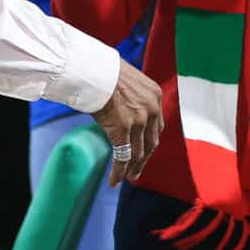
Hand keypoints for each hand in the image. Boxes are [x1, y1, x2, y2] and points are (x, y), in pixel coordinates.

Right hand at [92, 60, 163, 185]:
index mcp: (155, 95)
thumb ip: (131, 94)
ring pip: (139, 152)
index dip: (150, 140)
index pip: (156, 125)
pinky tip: (115, 180)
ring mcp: (139, 121)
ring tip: (127, 177)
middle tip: (138, 170)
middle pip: (152, 141)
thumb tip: (122, 101)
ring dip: (133, 167)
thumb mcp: (127, 79)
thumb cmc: (102, 70)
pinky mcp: (123, 130)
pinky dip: (120, 171)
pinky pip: (123, 156)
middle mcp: (152, 109)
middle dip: (145, 158)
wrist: (93, 68)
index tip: (145, 150)